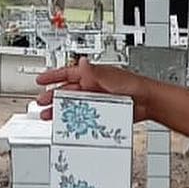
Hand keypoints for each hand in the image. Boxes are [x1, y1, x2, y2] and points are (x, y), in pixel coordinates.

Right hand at [35, 59, 149, 121]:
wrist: (148, 101)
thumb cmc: (134, 85)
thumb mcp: (111, 77)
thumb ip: (94, 72)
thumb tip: (82, 63)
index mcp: (92, 74)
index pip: (67, 73)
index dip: (52, 76)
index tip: (40, 80)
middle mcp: (92, 86)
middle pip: (67, 91)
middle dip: (53, 97)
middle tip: (41, 104)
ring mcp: (97, 99)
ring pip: (74, 105)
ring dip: (62, 110)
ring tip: (49, 117)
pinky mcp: (103, 111)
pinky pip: (86, 115)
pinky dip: (77, 120)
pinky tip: (70, 125)